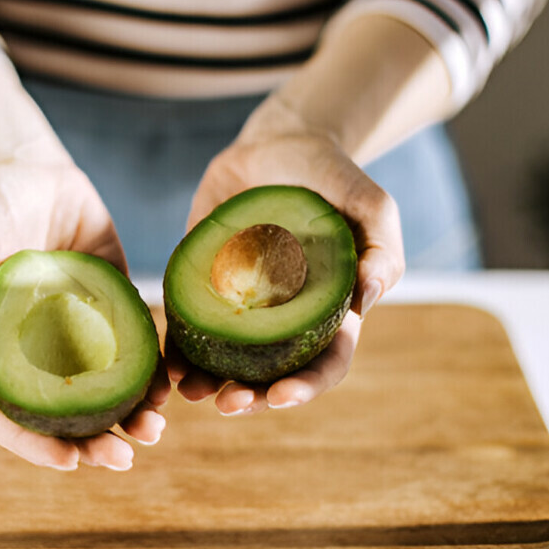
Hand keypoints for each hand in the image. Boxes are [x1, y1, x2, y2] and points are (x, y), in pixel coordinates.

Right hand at [0, 150, 168, 469]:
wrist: (21, 161)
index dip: (37, 444)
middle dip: (95, 443)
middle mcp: (40, 350)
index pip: (11, 414)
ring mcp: (80, 329)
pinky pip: (138, 343)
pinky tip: (170, 382)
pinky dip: (154, 369)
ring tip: (156, 427)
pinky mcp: (114, 301)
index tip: (71, 461)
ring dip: (131, 415)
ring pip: (108, 388)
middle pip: (66, 414)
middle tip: (126, 457)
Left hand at [170, 97, 404, 414]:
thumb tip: (368, 298)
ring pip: (226, 362)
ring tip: (189, 393)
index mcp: (329, 313)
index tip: (281, 397)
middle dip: (251, 399)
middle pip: (271, 376)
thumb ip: (382, 249)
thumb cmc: (332, 176)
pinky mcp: (204, 287)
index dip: (306, 386)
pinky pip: (189, 327)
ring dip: (209, 385)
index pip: (325, 363)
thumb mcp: (370, 204)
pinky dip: (177, 350)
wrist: (277, 143)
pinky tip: (166, 364)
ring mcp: (242, 308)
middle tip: (228, 405)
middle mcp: (284, 320)